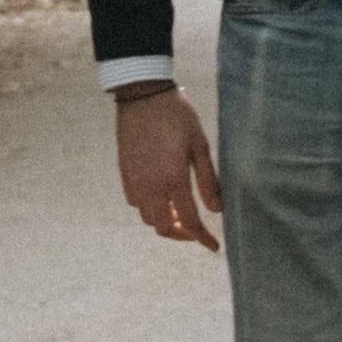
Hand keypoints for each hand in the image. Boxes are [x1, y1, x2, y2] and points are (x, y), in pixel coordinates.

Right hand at [113, 85, 224, 250]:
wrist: (143, 95)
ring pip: (147, 218)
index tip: (214, 246)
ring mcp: (134, 180)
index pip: (190, 221)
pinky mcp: (124, 173)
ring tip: (180, 213)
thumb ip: (208, 180)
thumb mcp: (200, 145)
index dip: (203, 238)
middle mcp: (150, 185)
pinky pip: (136, 202)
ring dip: (164, 222)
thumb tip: (217, 210)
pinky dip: (150, 208)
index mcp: (173, 179)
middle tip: (196, 231)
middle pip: (163, 228)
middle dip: (182, 235)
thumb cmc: (177, 116)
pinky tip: (162, 197)